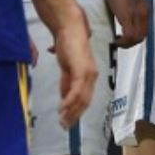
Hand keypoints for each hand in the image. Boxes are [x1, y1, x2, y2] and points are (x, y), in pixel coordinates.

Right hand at [50, 4, 97, 128]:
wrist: (69, 27)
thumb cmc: (67, 44)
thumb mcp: (66, 67)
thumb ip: (66, 82)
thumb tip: (64, 98)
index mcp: (89, 75)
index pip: (85, 98)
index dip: (77, 111)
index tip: (67, 121)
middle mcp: (92, 76)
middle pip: (85, 101)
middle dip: (74, 115)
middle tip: (65, 126)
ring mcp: (88, 74)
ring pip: (82, 98)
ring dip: (71, 112)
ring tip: (62, 121)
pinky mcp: (82, 70)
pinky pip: (76, 90)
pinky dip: (70, 101)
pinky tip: (62, 109)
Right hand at [104, 0, 148, 49]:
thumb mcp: (132, 0)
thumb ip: (132, 10)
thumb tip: (127, 19)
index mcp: (146, 10)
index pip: (145, 29)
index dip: (136, 36)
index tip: (127, 38)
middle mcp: (145, 14)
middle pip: (142, 35)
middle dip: (132, 43)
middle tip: (122, 43)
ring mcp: (137, 16)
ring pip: (136, 38)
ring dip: (127, 44)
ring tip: (118, 43)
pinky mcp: (128, 17)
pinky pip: (129, 36)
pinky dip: (123, 42)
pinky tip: (115, 41)